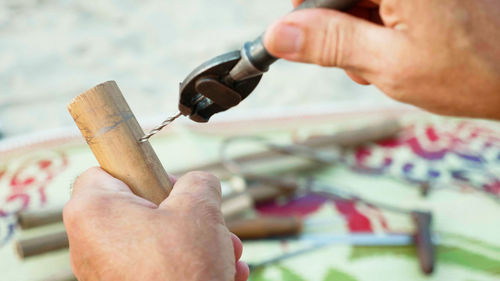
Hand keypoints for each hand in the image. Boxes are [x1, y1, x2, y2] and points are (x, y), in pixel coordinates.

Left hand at [63, 168, 248, 280]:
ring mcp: (104, 274)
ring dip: (196, 243)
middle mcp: (89, 244)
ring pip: (155, 242)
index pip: (107, 170)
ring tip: (228, 254)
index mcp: (94, 211)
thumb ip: (199, 182)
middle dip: (187, 215)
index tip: (173, 187)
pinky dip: (185, 268)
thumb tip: (199, 185)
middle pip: (141, 210)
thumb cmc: (182, 270)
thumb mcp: (200, 208)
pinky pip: (155, 269)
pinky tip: (222, 274)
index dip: (145, 172)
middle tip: (212, 224)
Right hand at [263, 0, 499, 118]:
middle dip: (339, 24)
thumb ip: (331, 43)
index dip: (305, 7)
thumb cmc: (475, 70)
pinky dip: (383, 24)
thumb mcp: (388, 63)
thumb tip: (281, 34)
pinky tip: (399, 47)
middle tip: (356, 61)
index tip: (298, 34)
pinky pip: (387, 2)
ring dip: (361, 29)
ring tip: (385, 60)